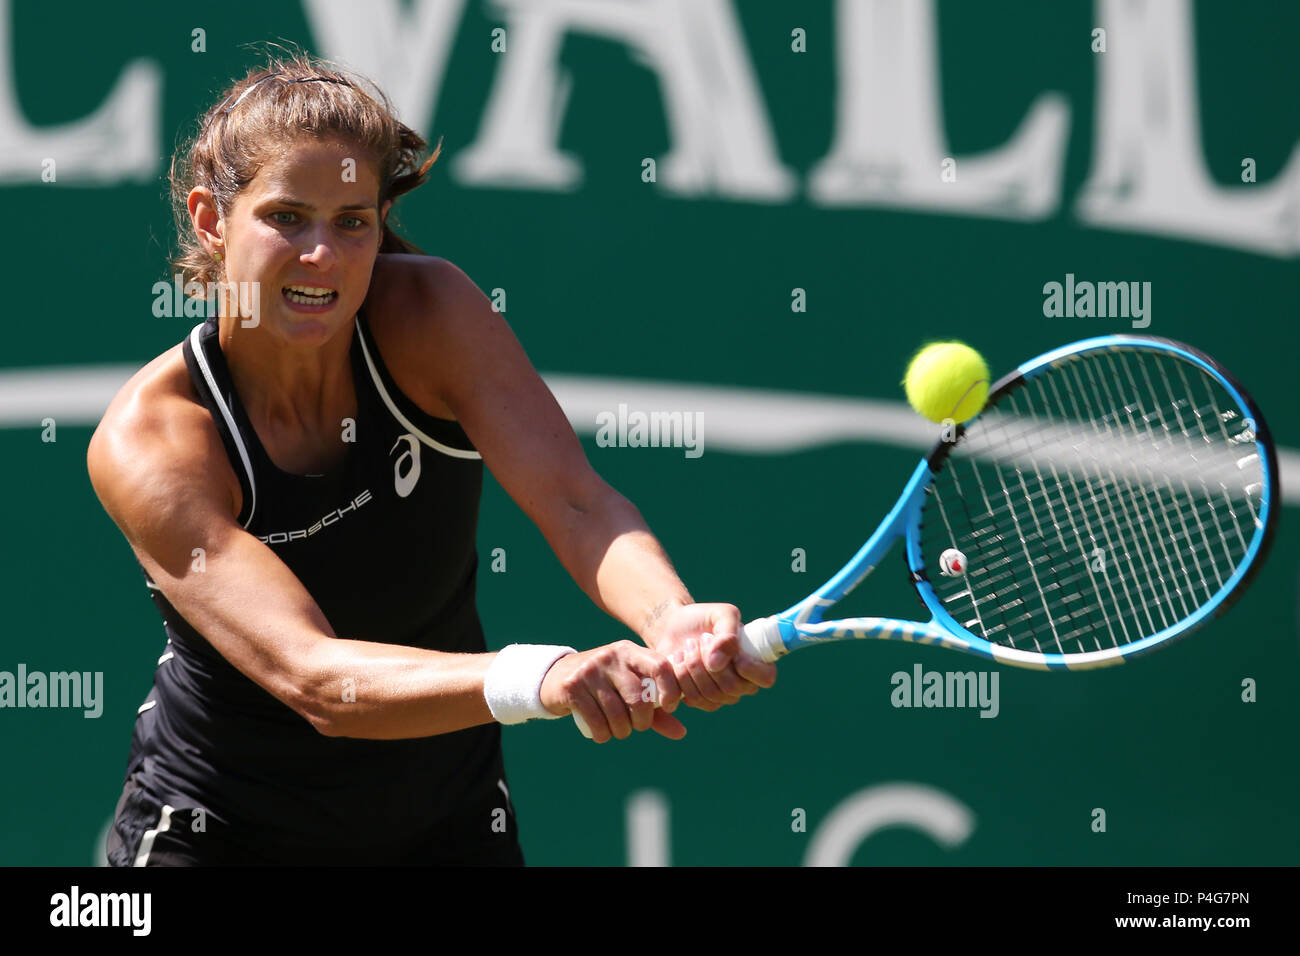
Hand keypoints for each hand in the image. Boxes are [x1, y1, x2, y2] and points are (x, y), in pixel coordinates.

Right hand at [539, 640, 685, 742]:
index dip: (671, 689)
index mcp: (631, 652)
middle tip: (636, 726)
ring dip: (621, 731)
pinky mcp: (573, 686)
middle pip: (638, 698)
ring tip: (618, 731)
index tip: (670, 707)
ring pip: (617, 713)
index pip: (660, 666)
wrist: (558, 677)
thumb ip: (656, 710)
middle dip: (641, 721)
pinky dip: (603, 734)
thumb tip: (681, 733)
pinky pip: (596, 720)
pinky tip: (602, 734)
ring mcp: (590, 670)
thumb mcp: (630, 689)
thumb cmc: (605, 686)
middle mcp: (612, 657)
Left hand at [647, 603, 776, 711]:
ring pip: (709, 695)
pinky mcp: (697, 700)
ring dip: (692, 666)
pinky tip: (674, 661)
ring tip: (686, 647)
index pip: (765, 678)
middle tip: (700, 638)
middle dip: (711, 661)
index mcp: (754, 662)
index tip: (734, 654)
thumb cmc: (703, 619)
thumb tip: (717, 663)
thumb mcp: (721, 615)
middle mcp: (741, 684)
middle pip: (731, 688)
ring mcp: (720, 696)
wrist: (673, 626)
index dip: (750, 669)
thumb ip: (727, 633)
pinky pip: (690, 700)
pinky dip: (677, 678)